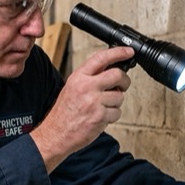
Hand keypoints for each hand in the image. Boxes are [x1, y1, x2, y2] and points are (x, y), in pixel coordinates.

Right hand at [31, 46, 134, 171]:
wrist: (56, 133)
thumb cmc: (64, 112)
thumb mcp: (72, 87)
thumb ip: (90, 78)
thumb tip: (111, 71)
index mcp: (79, 77)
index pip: (101, 58)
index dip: (118, 52)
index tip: (128, 51)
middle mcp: (86, 87)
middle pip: (117, 75)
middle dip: (124, 80)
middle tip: (122, 85)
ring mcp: (94, 102)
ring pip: (120, 96)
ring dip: (116, 102)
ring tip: (103, 107)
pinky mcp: (100, 116)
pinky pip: (117, 112)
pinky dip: (112, 116)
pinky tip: (101, 117)